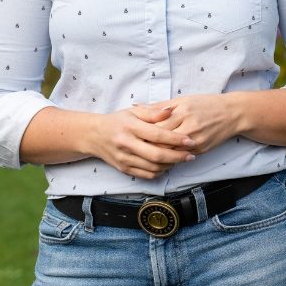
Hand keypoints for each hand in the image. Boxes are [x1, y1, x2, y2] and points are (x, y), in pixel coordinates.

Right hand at [81, 106, 196, 179]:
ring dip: (171, 165)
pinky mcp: (124, 169)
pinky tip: (168, 165)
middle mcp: (127, 144)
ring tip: (182, 159)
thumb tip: (171, 110)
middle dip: (177, 156)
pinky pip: (146, 175)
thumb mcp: (134, 111)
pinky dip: (160, 172)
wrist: (94, 135)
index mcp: (130, 127)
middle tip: (191, 155)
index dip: (175, 139)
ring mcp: (125, 159)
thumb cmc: (118, 121)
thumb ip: (153, 112)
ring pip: (153, 167)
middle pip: (156, 155)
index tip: (190, 140)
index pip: (157, 135)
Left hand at [141, 95, 241, 154]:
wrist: (232, 113)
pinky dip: (170, 158)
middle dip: (147, 146)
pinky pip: (181, 157)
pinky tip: (161, 158)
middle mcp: (189, 127)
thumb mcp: (182, 100)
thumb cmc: (206, 104)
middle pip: (162, 142)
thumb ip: (158, 106)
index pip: (157, 127)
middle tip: (133, 148)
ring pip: (170, 153)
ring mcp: (196, 140)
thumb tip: (136, 106)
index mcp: (182, 112)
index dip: (142, 133)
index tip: (131, 135)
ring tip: (144, 155)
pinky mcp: (201, 149)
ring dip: (157, 155)